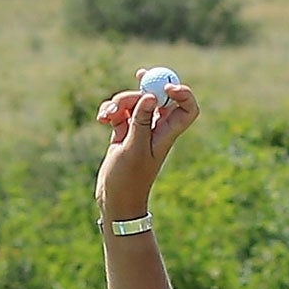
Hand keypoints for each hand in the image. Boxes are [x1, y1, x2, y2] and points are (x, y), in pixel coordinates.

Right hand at [93, 69, 200, 220]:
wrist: (115, 201)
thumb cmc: (128, 181)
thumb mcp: (133, 149)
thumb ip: (141, 121)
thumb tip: (151, 96)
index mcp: (166, 133)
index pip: (187, 108)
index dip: (181, 93)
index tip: (164, 87)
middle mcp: (156, 129)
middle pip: (154, 98)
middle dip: (137, 94)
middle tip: (123, 99)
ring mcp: (140, 130)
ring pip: (134, 103)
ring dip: (118, 103)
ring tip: (106, 116)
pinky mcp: (124, 133)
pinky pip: (120, 113)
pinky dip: (110, 112)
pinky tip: (101, 119)